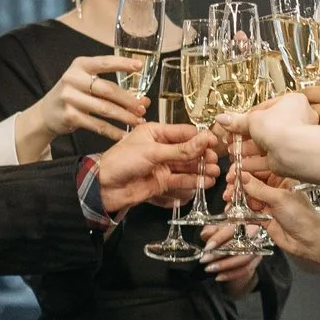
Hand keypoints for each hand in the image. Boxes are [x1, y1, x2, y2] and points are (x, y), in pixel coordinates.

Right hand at [16, 54, 147, 157]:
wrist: (46, 113)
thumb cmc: (72, 95)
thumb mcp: (84, 82)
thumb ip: (109, 86)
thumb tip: (143, 99)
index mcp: (80, 65)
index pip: (105, 62)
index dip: (123, 64)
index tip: (139, 66)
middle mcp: (73, 79)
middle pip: (108, 89)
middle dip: (128, 100)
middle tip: (142, 107)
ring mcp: (69, 98)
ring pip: (104, 108)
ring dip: (124, 116)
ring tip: (137, 120)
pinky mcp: (70, 116)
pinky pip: (97, 125)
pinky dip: (113, 131)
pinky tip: (123, 134)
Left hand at [95, 122, 216, 215]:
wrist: (105, 187)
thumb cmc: (122, 161)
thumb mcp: (153, 151)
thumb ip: (181, 149)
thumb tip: (204, 140)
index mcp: (157, 132)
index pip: (185, 132)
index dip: (200, 138)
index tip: (214, 143)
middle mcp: (161, 147)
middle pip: (188, 150)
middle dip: (202, 156)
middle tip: (215, 161)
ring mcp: (163, 165)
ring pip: (187, 166)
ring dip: (200, 170)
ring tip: (214, 173)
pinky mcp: (162, 182)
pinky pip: (181, 180)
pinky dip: (193, 181)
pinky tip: (205, 182)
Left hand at [199, 225, 260, 294]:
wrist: (237, 246)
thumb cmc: (226, 234)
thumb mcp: (216, 229)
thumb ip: (211, 230)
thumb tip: (206, 234)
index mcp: (246, 220)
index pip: (234, 228)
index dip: (220, 237)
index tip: (207, 247)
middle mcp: (256, 233)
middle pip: (240, 244)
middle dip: (220, 253)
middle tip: (205, 259)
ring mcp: (258, 247)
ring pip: (244, 258)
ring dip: (224, 265)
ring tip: (209, 268)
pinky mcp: (256, 261)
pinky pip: (245, 270)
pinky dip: (231, 274)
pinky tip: (218, 276)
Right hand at [217, 91, 316, 181]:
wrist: (294, 151)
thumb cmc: (281, 126)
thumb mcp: (253, 119)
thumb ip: (237, 121)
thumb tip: (222, 118)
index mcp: (291, 103)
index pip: (265, 108)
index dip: (247, 116)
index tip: (234, 122)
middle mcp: (295, 121)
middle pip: (264, 128)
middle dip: (245, 135)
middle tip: (231, 138)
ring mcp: (291, 140)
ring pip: (265, 145)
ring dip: (247, 149)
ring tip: (232, 150)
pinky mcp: (286, 158)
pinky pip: (267, 160)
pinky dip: (253, 162)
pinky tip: (241, 164)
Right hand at [238, 173, 319, 266]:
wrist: (309, 241)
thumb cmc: (301, 216)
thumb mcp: (279, 199)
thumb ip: (258, 188)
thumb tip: (242, 175)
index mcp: (281, 179)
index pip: (259, 170)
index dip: (245, 171)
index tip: (232, 173)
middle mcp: (274, 189)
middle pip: (251, 182)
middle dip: (238, 184)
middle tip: (229, 188)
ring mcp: (268, 203)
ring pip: (247, 196)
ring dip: (237, 197)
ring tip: (229, 199)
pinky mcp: (263, 217)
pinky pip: (248, 210)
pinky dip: (239, 210)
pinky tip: (232, 210)